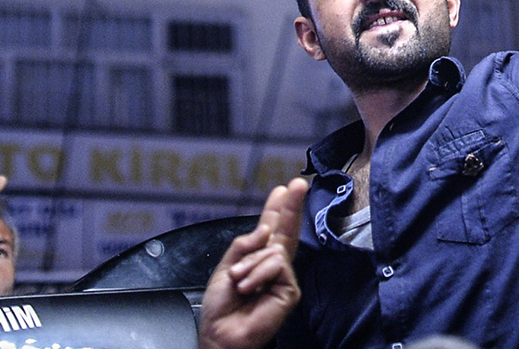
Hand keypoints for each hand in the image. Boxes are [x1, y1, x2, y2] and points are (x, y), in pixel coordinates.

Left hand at [200, 178, 309, 348]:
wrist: (220, 335)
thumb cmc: (221, 309)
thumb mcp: (225, 269)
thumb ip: (243, 245)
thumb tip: (265, 229)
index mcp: (256, 259)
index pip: (269, 230)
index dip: (277, 209)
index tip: (283, 190)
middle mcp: (272, 266)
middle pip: (286, 230)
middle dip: (291, 206)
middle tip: (298, 185)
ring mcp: (283, 277)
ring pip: (273, 250)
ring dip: (250, 266)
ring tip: (240, 284)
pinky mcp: (290, 290)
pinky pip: (276, 265)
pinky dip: (258, 274)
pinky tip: (249, 288)